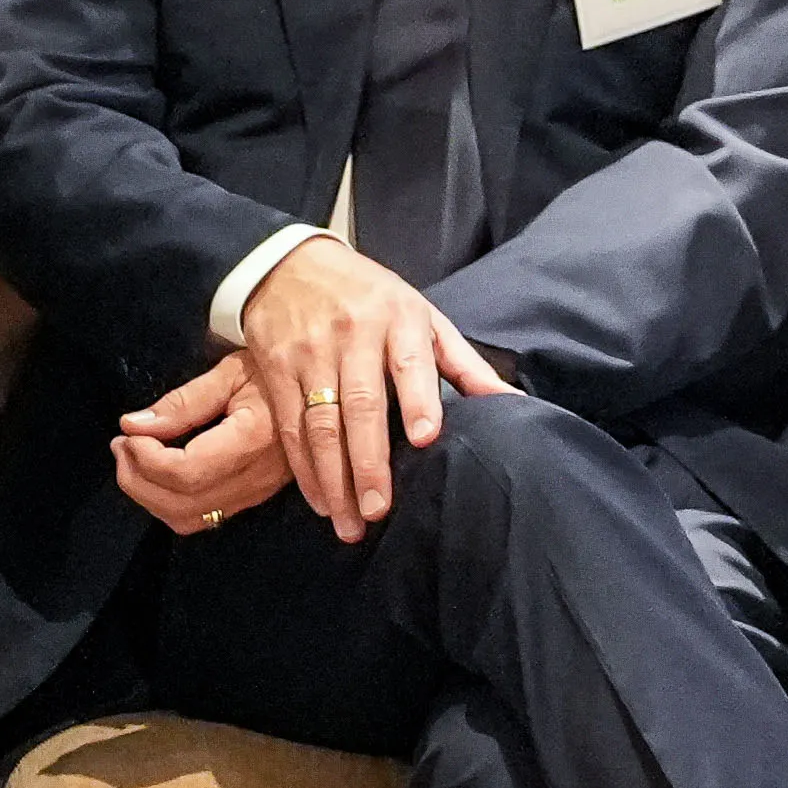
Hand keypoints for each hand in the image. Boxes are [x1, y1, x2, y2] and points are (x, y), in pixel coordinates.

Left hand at [107, 354, 293, 536]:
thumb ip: (181, 403)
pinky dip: (168, 501)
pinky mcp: (252, 498)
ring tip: (133, 458)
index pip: (188, 472)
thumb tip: (133, 425)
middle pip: (182, 505)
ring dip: (149, 496)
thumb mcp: (229, 373)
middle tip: (121, 445)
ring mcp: (256, 494)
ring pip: (189, 519)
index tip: (129, 434)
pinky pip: (203, 517)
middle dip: (138, 481)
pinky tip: (157, 471)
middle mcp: (257, 477)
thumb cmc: (273, 371)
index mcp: (253, 440)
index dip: (147, 460)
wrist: (320, 390)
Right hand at [232, 237, 510, 536]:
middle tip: (379, 509)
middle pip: (360, 404)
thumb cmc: (371, 297)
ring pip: (321, 424)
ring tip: (350, 523)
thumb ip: (463, 364)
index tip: (426, 437)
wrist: (288, 264)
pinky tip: (322, 501)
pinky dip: (305, 470)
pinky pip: (290, 427)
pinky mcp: (275, 370)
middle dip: (368, 462)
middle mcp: (352, 335)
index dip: (417, 399)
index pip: (409, 362)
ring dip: (334, 479)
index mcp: (398, 318)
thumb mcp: (422, 315)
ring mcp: (309, 353)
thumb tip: (511, 403)